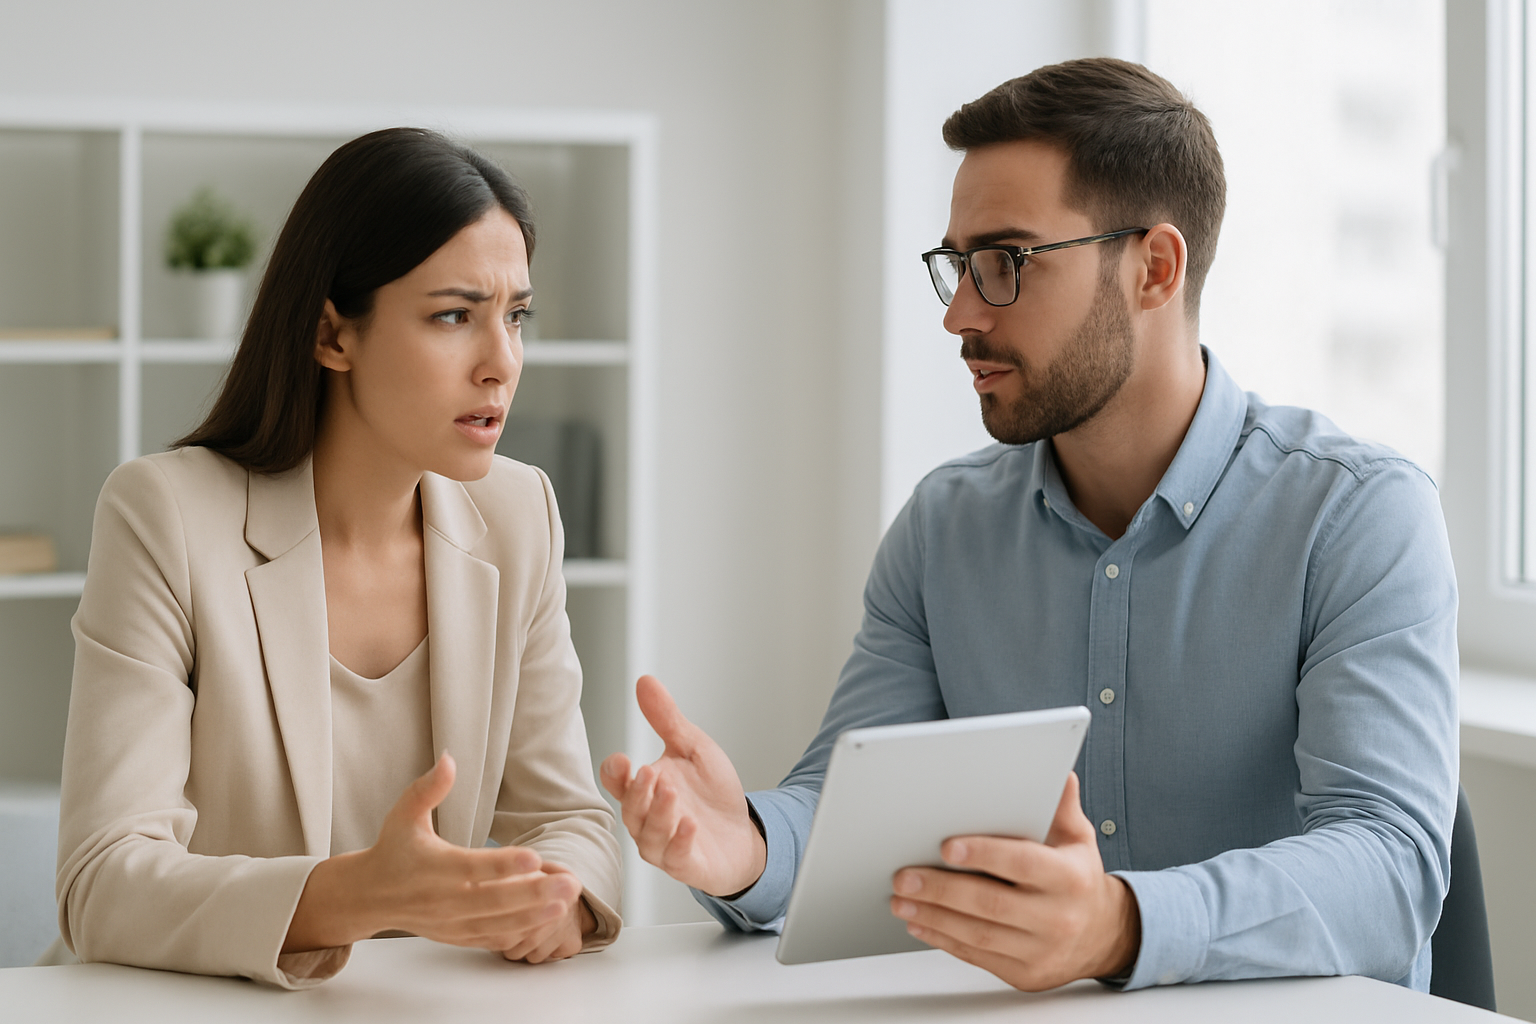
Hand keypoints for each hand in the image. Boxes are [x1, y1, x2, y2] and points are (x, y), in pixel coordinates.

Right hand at [284, 754, 586, 956]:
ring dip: (533, 916)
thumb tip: (449, 758)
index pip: (473, 867)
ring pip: (497, 923)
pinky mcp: (457, 936)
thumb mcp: (403, 814)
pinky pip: (491, 939)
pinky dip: (518, 935)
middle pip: (494, 900)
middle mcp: (444, 899)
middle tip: (570, 884)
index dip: (504, 864)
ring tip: (566, 904)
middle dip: (534, 894)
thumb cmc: (393, 848)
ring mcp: (451, 922)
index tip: (535, 856)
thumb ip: (428, 789)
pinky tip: (546, 925)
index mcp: (434, 867)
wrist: (369, 895)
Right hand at [599, 675, 766, 896]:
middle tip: (650, 774)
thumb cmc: (712, 794)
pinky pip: (675, 857)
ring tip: (671, 793)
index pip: (616, 781)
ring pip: (649, 834)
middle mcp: (647, 819)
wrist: (743, 833)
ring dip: (659, 814)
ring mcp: (663, 845)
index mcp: (644, 789)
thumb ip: (667, 720)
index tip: (623, 761)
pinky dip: (680, 841)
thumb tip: (645, 682)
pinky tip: (690, 825)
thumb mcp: (693, 748)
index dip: (615, 773)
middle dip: (638, 793)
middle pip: (630, 808)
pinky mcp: (685, 864)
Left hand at [888, 773, 1140, 989]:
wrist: (1102, 935)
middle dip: (941, 890)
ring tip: (901, 900)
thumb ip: (1061, 805)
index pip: (1023, 863)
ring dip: (933, 916)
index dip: (984, 854)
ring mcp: (1040, 950)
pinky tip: (919, 923)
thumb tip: (1058, 773)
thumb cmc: (1078, 880)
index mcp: (1069, 878)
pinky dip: (942, 939)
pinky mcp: (1023, 973)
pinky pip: (976, 956)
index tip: (947, 847)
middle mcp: (1057, 917)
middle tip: (905, 877)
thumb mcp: (1077, 838)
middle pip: (991, 904)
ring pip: (978, 935)